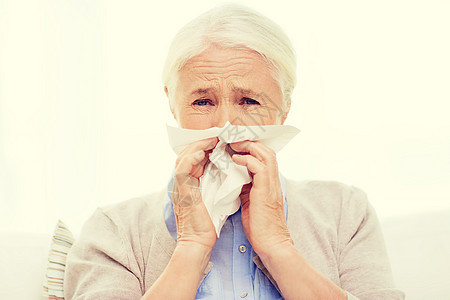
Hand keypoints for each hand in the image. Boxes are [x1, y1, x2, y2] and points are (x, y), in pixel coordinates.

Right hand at [172, 136, 218, 251]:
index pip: (193, 159)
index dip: (204, 148)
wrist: (198, 243)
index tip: (218, 141)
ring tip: (212, 140)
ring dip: (198, 147)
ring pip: (184, 158)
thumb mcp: (212, 200)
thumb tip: (227, 173)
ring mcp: (180, 187)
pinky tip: (203, 152)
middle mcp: (182, 183)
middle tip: (216, 136)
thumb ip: (214, 185)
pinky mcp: (182, 192)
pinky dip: (192, 159)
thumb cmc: (206, 225)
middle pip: (187, 154)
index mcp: (189, 184)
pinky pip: (183, 169)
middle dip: (201, 143)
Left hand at [230, 140, 292, 257]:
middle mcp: (273, 180)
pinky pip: (258, 167)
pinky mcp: (266, 191)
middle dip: (249, 142)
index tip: (235, 144)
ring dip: (248, 146)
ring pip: (265, 154)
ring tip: (233, 145)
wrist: (271, 244)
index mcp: (269, 182)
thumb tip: (233, 177)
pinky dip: (246, 160)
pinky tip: (235, 159)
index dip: (251, 147)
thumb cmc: (260, 227)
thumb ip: (245, 188)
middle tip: (233, 140)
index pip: (264, 156)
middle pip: (267, 150)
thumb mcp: (250, 202)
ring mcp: (271, 185)